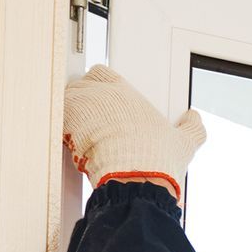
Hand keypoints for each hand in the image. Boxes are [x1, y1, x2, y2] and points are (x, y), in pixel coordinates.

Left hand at [63, 64, 205, 202]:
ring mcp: (80, 110)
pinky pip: (56, 121)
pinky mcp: (66, 127)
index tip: (104, 101)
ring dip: (70, 115)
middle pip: (80, 85)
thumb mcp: (184, 142)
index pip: (102, 73)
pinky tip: (72, 144)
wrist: (135, 178)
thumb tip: (195, 119)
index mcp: (125, 93)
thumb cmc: (156, 159)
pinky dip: (62, 131)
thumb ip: (191, 127)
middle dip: (83, 99)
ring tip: (80, 133)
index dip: (100, 86)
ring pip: (65, 102)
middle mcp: (100, 95)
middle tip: (90, 119)